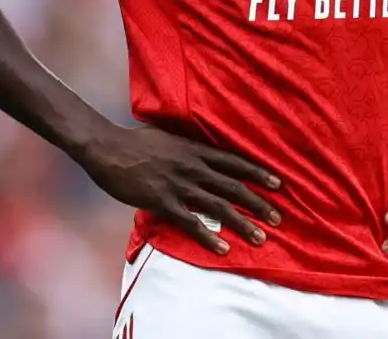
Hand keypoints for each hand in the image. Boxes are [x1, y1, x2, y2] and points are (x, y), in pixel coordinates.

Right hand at [76, 124, 281, 254]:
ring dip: (242, 223)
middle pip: (233, 186)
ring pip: (218, 206)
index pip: (235, 162)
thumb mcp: (170, 138)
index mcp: (195, 150)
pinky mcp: (163, 202)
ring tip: (260, 237)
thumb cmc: (136, 142)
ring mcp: (179, 185)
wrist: (108, 147)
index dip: (258, 173)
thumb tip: (202, 154)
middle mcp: (193, 167)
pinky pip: (191, 223)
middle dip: (258, 203)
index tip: (278, 183)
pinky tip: (223, 249)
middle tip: (278, 217)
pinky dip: (209, 236)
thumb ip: (189, 148)